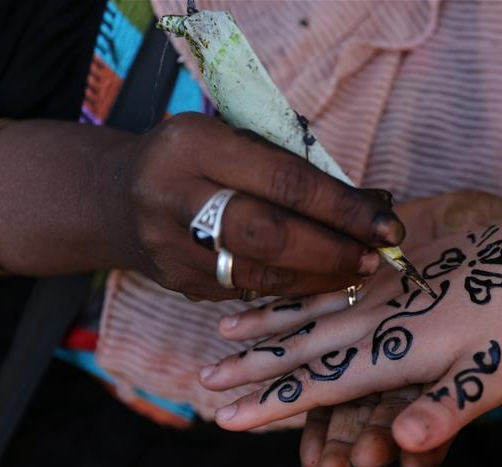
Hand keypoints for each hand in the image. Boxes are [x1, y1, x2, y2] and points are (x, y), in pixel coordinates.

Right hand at [0, 113, 403, 297]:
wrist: (114, 197)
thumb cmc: (196, 159)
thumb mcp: (233, 139)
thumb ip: (294, 166)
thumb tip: (374, 202)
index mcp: (194, 144)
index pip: (284, 179)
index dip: (341, 206)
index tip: (387, 222)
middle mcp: (176, 197)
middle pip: (269, 234)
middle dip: (333, 250)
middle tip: (375, 257)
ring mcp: (172, 248)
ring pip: (260, 273)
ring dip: (319, 277)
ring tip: (358, 272)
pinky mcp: (180, 284)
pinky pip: (247, 293)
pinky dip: (292, 291)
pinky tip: (323, 285)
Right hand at [202, 175, 501, 455]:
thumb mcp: (495, 378)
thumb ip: (444, 411)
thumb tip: (399, 447)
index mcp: (399, 350)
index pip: (323, 383)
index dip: (274, 403)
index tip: (228, 417)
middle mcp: (383, 317)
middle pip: (305, 344)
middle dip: (254, 364)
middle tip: (206, 378)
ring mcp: (391, 289)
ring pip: (315, 308)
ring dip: (269, 321)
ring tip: (226, 323)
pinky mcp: (404, 269)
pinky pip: (340, 280)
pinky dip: (306, 288)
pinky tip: (292, 287)